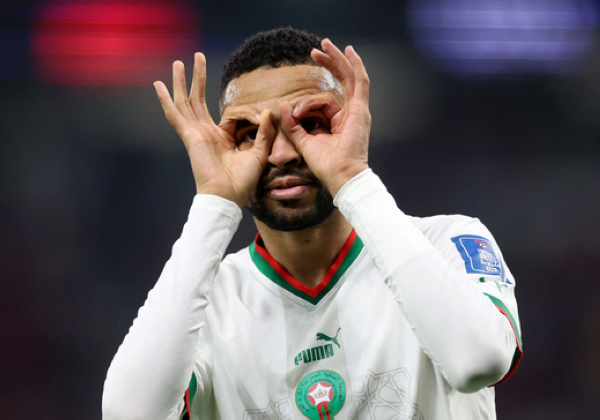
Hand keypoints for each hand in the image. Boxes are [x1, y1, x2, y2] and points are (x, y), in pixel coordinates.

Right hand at [154, 53, 273, 207]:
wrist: (227, 196)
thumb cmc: (242, 181)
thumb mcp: (259, 152)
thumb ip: (263, 131)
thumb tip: (269, 111)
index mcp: (219, 137)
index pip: (217, 112)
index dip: (223, 100)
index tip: (231, 90)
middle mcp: (205, 133)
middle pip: (197, 99)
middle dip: (197, 78)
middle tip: (196, 57)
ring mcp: (195, 134)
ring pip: (185, 102)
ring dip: (182, 81)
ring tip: (179, 62)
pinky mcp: (189, 136)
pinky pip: (175, 115)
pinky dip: (166, 99)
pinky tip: (159, 85)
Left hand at [280, 39, 370, 196]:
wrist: (340, 175)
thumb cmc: (326, 165)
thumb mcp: (303, 141)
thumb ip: (293, 124)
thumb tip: (284, 105)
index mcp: (339, 122)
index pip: (324, 101)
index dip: (306, 102)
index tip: (293, 111)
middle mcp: (351, 114)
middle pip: (341, 82)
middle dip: (329, 63)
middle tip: (315, 51)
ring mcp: (358, 110)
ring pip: (349, 77)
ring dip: (338, 59)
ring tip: (325, 45)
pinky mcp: (360, 109)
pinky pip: (359, 82)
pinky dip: (355, 66)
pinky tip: (348, 51)